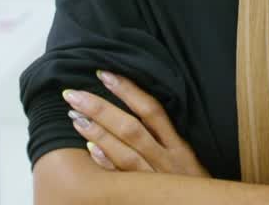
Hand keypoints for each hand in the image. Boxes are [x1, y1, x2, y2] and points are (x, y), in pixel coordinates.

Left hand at [62, 70, 209, 177]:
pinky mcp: (145, 195)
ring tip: (75, 116)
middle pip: (132, 128)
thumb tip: (136, 108)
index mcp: (179, 146)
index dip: (128, 91)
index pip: (152, 111)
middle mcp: (167, 159)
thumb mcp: (186, 157)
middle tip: (74, 93)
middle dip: (102, 108)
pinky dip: (107, 164)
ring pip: (125, 152)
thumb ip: (165, 137)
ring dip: (98, 133)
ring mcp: (156, 179)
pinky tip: (89, 150)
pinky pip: (122, 180)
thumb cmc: (193, 184)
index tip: (105, 74)